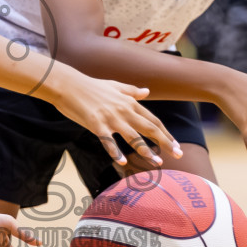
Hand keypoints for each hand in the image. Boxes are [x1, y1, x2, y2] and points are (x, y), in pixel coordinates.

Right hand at [46, 69, 181, 166]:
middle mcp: (124, 110)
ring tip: (157, 162)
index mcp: (129, 102)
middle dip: (165, 142)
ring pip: (133, 137)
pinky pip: (108, 141)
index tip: (176, 144)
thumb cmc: (90, 86)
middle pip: (149, 128)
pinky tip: (123, 162)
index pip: (153, 120)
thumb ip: (132, 91)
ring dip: (146, 150)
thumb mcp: (114, 85)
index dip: (166, 133)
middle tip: (179, 154)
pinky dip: (116, 152)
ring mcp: (110, 118)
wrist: (68, 84)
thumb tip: (147, 92)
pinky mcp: (96, 124)